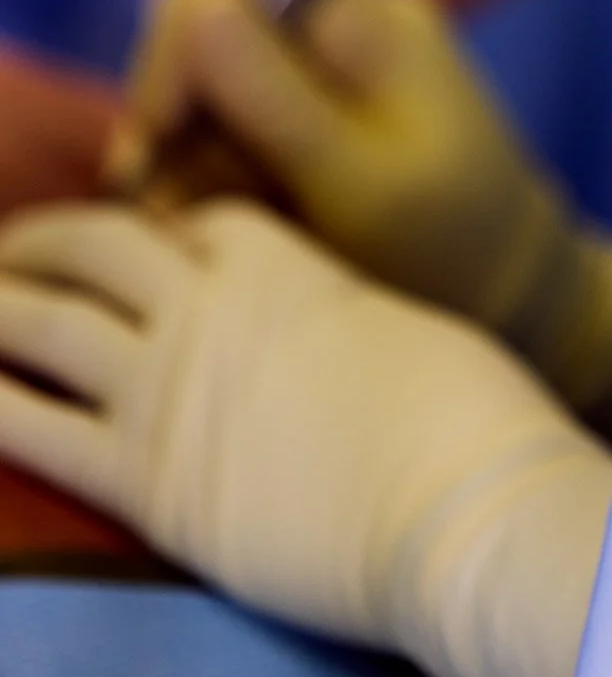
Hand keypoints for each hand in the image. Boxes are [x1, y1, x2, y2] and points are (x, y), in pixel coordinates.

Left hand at [0, 200, 611, 676]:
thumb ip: (340, 316)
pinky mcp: (146, 478)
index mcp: (278, 259)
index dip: (157, 231)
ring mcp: (168, 387)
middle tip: (9, 249)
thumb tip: (340, 334)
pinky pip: (38, 430)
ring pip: (46, 324)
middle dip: (42, 241)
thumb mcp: (399, 327)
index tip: (138, 244)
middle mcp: (206, 307)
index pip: (191, 223)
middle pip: (98, 247)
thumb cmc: (461, 407)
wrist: (454, 492)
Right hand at [117, 0, 584, 355]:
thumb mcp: (358, 184)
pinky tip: (238, 214)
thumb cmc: (448, 247)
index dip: (178, 31)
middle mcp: (345, 17)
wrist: (515, 288)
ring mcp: (330, 58)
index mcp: (368, 14)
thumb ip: (272, 97)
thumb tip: (195, 2)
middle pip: (207, 14)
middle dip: (177, 102)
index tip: (160, 130)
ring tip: (213, 218)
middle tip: (172, 196)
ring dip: (191, 145)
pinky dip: (216, 163)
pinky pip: (234, 111)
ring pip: (208, 71)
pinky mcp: (315, 104)